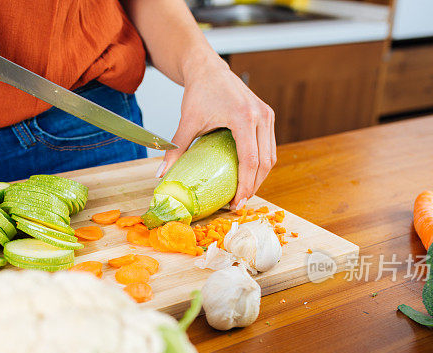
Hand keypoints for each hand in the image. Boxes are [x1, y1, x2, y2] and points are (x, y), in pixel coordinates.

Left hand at [160, 55, 275, 209]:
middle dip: (254, 186)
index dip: (245, 185)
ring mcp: (267, 115)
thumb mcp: (187, 121)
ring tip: (244, 193)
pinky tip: (248, 176)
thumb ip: (175, 148)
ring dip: (260, 177)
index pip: (250, 160)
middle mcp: (261, 116)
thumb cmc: (200, 91)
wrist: (209, 69)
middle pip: (265, 162)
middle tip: (238, 203)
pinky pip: (269, 147)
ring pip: (271, 156)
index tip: (236, 202)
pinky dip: (261, 164)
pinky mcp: (267, 116)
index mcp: (244, 117)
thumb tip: (161, 174)